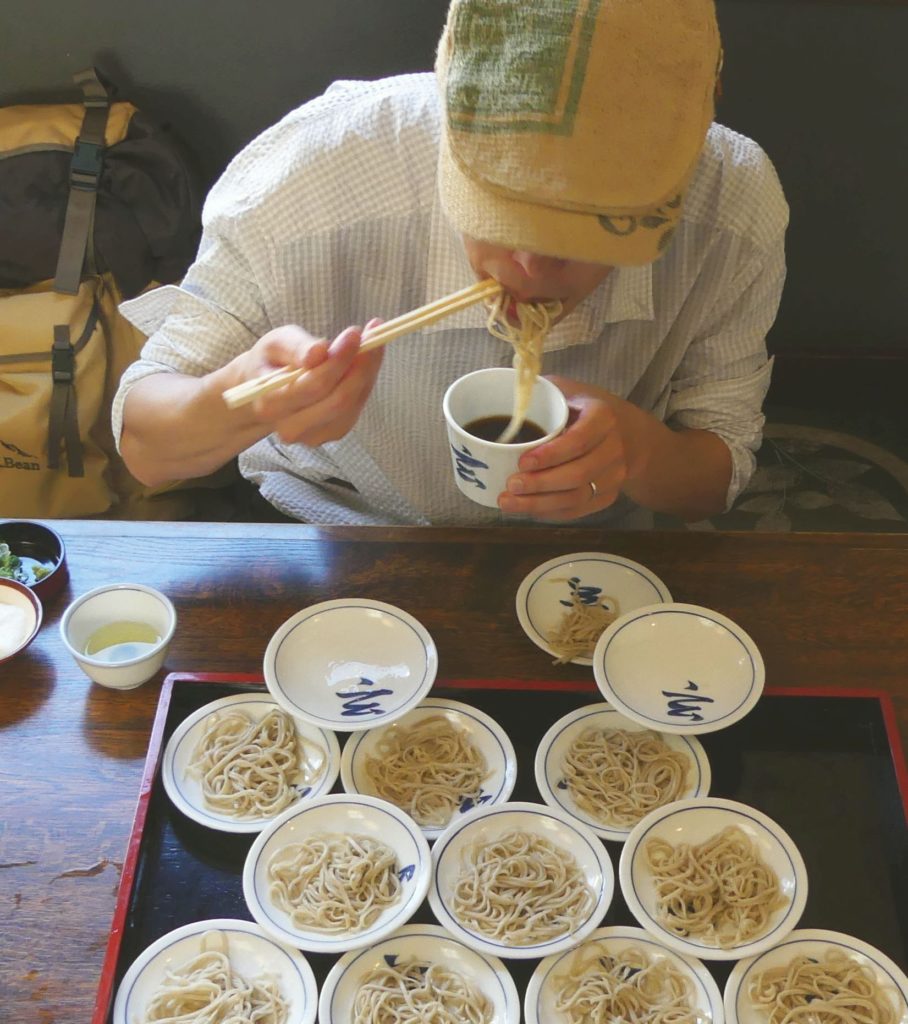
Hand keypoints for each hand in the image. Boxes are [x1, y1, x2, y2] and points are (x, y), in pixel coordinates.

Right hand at [232, 320, 384, 446]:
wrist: (268, 389)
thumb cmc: (272, 361)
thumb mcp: (276, 343)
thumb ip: (296, 347)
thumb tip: (319, 352)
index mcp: (271, 404)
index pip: (314, 385)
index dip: (339, 360)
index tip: (355, 333)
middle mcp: (291, 428)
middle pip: (338, 400)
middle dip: (360, 366)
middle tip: (372, 336)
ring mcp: (314, 436)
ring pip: (352, 405)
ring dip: (367, 372)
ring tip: (370, 344)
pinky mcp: (332, 434)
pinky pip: (356, 409)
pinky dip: (365, 383)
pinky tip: (364, 363)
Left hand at [497, 376, 634, 520]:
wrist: (625, 433)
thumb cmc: (583, 409)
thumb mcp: (567, 389)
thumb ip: (539, 391)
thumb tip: (503, 394)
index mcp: (603, 417)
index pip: (578, 440)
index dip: (550, 455)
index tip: (522, 461)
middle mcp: (614, 449)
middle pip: (578, 474)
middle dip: (540, 484)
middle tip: (509, 485)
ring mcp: (614, 476)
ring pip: (577, 497)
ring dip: (540, 504)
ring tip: (508, 502)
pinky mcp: (607, 496)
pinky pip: (578, 511)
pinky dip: (550, 513)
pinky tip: (527, 510)